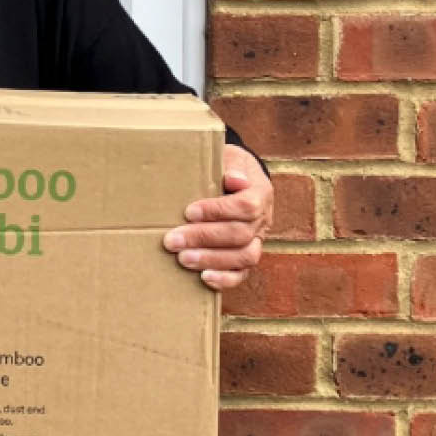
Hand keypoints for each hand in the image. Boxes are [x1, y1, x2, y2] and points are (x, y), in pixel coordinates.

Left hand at [163, 143, 272, 291]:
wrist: (236, 178)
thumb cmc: (226, 167)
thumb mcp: (229, 157)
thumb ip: (231, 165)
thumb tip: (234, 179)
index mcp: (259, 193)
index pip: (246, 206)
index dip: (217, 211)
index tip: (188, 212)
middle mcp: (263, 219)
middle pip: (240, 234)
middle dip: (204, 238)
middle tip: (172, 240)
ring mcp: (257, 240)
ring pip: (245, 257)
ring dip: (212, 259)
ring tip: (183, 259)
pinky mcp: (247, 256)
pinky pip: (243, 273)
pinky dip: (226, 279)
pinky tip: (204, 277)